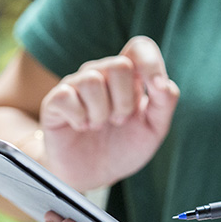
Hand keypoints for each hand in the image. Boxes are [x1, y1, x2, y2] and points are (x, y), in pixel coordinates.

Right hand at [39, 36, 178, 190]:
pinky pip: (67, 96)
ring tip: (99, 126)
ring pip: (92, 80)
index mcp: (130, 76)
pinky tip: (82, 127)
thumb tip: (162, 83)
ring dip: (102, 112)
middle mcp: (103, 74)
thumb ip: (165, 103)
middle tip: (119, 120)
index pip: (140, 47)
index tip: (156, 88)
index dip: (151, 63)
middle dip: (126, 101)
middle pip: (119, 65)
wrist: (93, 174)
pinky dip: (80, 117)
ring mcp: (77, 85)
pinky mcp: (55, 100)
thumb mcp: (154, 128)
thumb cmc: (124, 146)